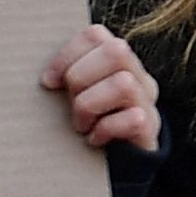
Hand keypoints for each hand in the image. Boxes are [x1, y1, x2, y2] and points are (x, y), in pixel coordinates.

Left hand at [43, 26, 159, 154]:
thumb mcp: (81, 94)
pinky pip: (132, 119)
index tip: (49, 81)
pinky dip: (105, 129)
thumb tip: (46, 78)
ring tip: (81, 124)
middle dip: (81, 77)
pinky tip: (94, 138)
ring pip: (123, 84)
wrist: (124, 161)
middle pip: (116, 51)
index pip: (96, 35)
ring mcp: (147, 101)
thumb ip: (72, 75)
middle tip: (70, 101)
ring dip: (90, 105)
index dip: (68, 53)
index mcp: (119, 61)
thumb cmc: (92, 122)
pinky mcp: (149, 127)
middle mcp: (138, 76)